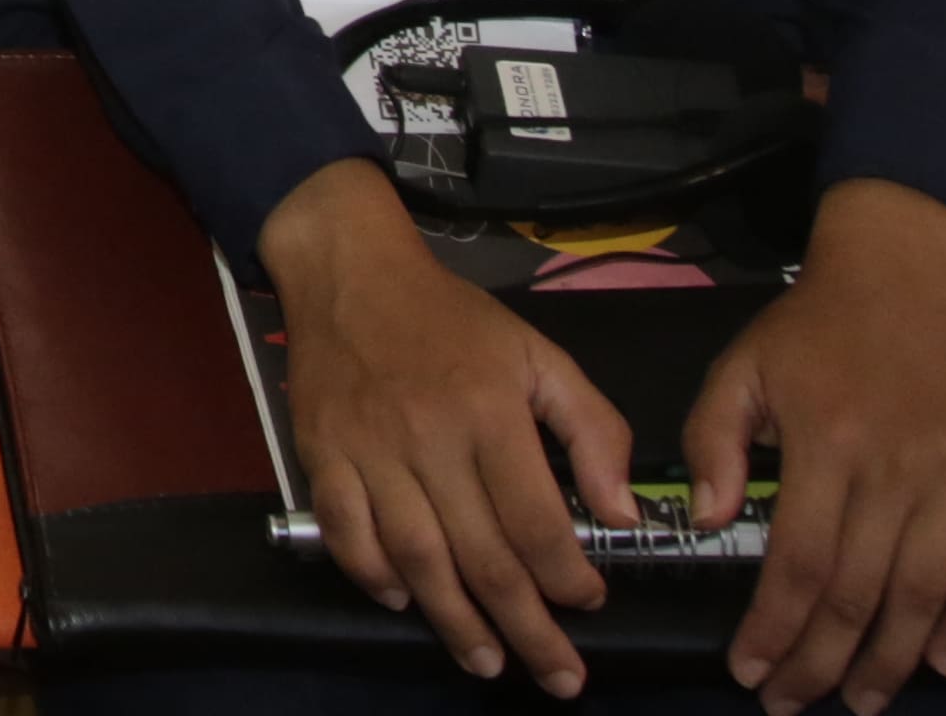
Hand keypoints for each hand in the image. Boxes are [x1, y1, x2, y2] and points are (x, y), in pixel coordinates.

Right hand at [262, 155, 632, 694]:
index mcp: (488, 412)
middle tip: (559, 676)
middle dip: (527, 627)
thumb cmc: (452, 318)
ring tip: (488, 662)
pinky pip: (346, 532)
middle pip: (482, 555)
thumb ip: (593, 429)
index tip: (591, 603)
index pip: (534, 520)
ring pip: (416, 557)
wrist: (348, 270)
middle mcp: (428, 439)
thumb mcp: (539, 353)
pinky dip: (372, 575)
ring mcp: (368, 451)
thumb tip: (622, 514)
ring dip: (455, 621)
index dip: (567, 576)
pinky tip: (403, 601)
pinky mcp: (323, 455)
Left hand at [690, 182, 945, 710]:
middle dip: (822, 662)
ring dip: (893, 661)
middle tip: (793, 703)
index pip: (798, 563)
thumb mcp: (739, 369)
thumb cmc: (811, 330)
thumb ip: (713, 443)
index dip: (775, 629)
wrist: (902, 277)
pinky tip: (943, 662)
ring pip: (925, 596)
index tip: (750, 673)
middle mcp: (895, 471)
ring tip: (860, 700)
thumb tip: (705, 524)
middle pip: (859, 594)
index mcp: (825, 445)